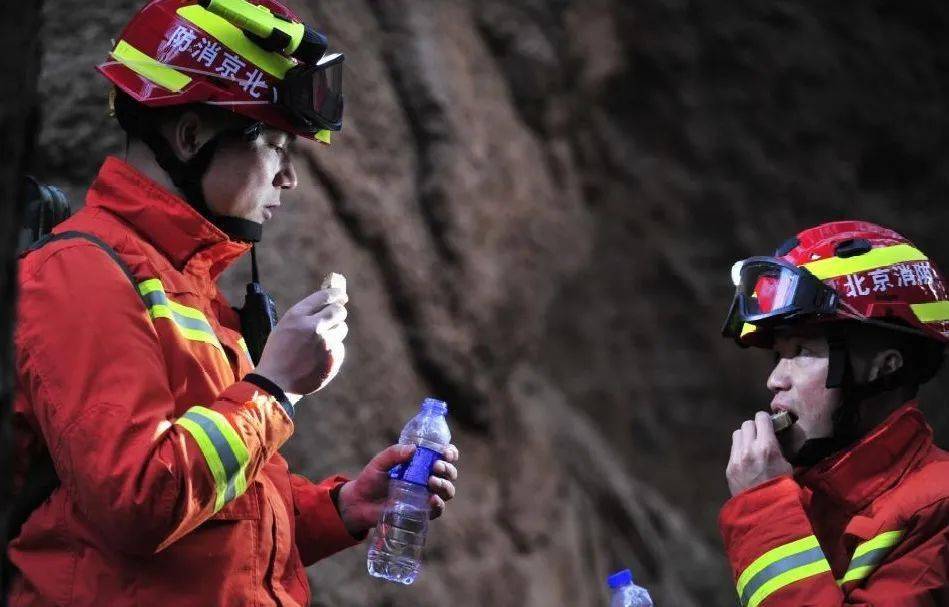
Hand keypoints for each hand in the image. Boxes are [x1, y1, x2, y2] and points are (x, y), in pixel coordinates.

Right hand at [253, 287, 347, 394]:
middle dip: (337, 312)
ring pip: (342, 329)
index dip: (336, 294)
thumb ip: (305, 315)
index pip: (324, 296)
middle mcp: (314, 327)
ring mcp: (325, 344)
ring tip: (319, 343)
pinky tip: (318, 358)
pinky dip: (332, 350)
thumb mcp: (284, 327)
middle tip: (334, 316)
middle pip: (338, 311)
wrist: (276, 383)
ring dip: (334, 332)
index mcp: (297, 316)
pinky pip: (340, 347)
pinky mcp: (333, 358)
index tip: (341, 295)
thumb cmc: (278, 353)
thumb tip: (328, 304)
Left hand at [336, 443, 459, 537]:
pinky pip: (438, 509)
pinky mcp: (422, 511)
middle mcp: (428, 478)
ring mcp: (426, 495)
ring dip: (445, 484)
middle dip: (447, 468)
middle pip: (450, 472)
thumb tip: (413, 449)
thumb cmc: (371, 480)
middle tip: (436, 466)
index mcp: (422, 463)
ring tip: (431, 481)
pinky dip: (439, 504)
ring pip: (448, 490)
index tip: (445, 452)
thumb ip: (394, 453)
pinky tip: (432, 499)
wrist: (359, 503)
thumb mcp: (380, 462)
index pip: (444, 456)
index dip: (450, 453)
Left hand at [726, 411, 792, 495]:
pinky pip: (733, 449)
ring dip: (745, 436)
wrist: (765, 510)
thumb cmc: (782, 488)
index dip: (765, 419)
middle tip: (760, 435)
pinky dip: (740, 450)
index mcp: (767, 447)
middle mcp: (749, 449)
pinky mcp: (729, 467)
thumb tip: (773, 439)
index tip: (768, 423)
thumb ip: (777, 449)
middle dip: (755, 427)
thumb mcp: (788, 466)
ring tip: (752, 445)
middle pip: (747, 424)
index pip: (761, 419)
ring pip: (737, 434)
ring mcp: (737, 458)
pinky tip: (747, 459)